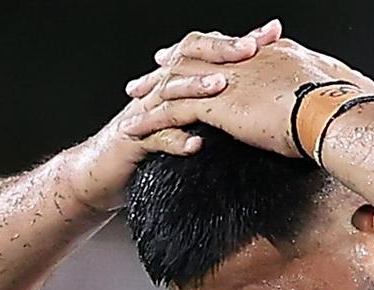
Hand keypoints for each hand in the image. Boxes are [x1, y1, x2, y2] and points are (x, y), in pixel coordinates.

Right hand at [63, 22, 282, 212]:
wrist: (103, 171)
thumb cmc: (152, 144)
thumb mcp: (192, 119)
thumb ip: (218, 105)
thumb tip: (261, 93)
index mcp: (178, 81)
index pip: (209, 50)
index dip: (237, 42)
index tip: (270, 35)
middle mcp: (162, 89)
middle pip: (190, 60)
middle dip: (219, 53)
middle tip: (249, 48)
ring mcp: (147, 112)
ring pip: (172, 94)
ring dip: (196, 89)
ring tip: (222, 86)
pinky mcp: (136, 140)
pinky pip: (157, 139)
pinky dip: (176, 142)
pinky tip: (196, 144)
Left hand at [120, 29, 373, 157]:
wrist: (334, 113)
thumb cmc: (347, 104)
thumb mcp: (346, 84)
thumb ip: (341, 82)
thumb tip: (360, 86)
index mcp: (272, 54)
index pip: (234, 49)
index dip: (214, 51)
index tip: (200, 56)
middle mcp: (244, 61)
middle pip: (198, 56)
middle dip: (172, 63)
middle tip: (152, 70)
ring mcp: (227, 80)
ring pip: (178, 80)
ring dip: (154, 90)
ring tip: (134, 98)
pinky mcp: (216, 105)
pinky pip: (172, 111)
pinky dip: (152, 119)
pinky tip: (136, 129)